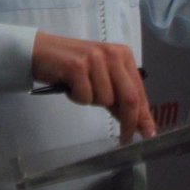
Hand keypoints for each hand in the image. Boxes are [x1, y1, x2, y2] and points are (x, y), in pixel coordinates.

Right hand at [31, 32, 155, 142]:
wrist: (41, 51)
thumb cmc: (72, 67)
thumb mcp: (101, 79)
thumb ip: (118, 97)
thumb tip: (138, 123)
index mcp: (123, 55)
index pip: (138, 90)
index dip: (143, 115)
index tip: (147, 133)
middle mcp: (112, 53)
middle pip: (129, 97)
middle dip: (128, 122)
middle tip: (125, 139)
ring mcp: (95, 58)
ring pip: (105, 100)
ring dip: (92, 101)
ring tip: (80, 88)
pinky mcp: (77, 66)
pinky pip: (85, 97)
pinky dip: (77, 97)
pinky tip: (70, 85)